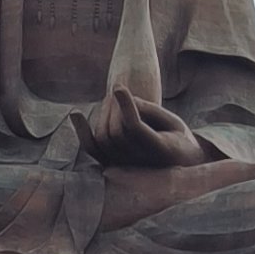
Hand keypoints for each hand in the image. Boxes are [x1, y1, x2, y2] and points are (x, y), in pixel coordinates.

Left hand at [82, 83, 205, 167]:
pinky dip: (83, 132)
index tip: (119, 86)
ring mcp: (124, 167)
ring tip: (111, 98)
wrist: (178, 162)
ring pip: (104, 138)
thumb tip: (127, 98)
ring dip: (104, 114)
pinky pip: (93, 149)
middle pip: (116, 131)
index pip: (135, 128)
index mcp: (161, 151)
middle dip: (115, 107)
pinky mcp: (112, 164)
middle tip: (119, 88)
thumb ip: (151, 111)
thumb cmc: (178, 137)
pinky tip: (75, 113)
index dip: (126, 106)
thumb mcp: (172, 122)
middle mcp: (140, 164)